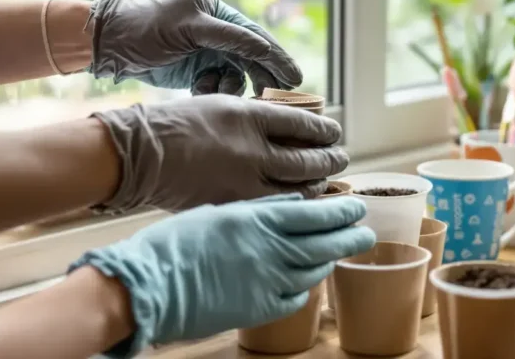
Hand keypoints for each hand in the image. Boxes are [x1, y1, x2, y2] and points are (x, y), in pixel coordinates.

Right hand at [70, 194, 375, 355]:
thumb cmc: (174, 244)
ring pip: (313, 271)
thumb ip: (256, 210)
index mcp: (258, 221)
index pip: (313, 214)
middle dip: (349, 236)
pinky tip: (306, 282)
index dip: (340, 211)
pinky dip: (305, 288)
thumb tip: (288, 205)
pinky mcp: (259, 309)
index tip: (356, 207)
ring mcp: (268, 282)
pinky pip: (294, 298)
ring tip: (338, 253)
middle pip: (323, 244)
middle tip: (365, 232)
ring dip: (329, 260)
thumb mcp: (217, 212)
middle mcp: (271, 251)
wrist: (149, 287)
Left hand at [87, 0, 300, 94]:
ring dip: (230, 86)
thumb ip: (228, 37)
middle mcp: (216, 31)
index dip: (276, 56)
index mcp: (216, 12)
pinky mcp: (196, 71)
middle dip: (261, 76)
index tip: (295, 77)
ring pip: (235, 75)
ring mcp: (207, 52)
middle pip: (250, 57)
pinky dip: (213, 91)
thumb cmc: (145, 28)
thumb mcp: (188, 28)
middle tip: (276, 95)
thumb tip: (264, 48)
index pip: (254, 35)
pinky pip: (217, 86)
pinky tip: (200, 89)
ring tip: (218, 89)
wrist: (110, 46)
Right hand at [93, 94, 346, 212]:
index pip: (303, 124)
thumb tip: (295, 129)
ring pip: (299, 189)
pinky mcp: (233, 208)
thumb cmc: (175, 125)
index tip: (334, 134)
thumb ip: (258, 118)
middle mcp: (252, 150)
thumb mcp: (221, 105)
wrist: (138, 155)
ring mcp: (243, 183)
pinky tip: (303, 204)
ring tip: (325, 181)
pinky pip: (277, 210)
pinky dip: (296, 207)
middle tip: (340, 159)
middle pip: (308, 159)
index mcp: (248, 117)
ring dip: (319, 185)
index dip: (325, 131)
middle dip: (331, 160)